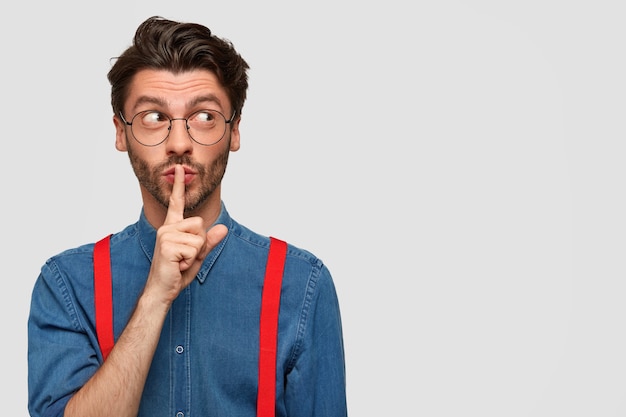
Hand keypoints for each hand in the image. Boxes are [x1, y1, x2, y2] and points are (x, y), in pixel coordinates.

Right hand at [146, 164, 226, 304]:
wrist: (162, 290)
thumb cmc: (177, 273)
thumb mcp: (198, 256)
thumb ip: (209, 242)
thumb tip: (223, 228)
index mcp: (173, 227)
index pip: (176, 203)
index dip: (179, 186)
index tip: (180, 169)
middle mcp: (167, 228)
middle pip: (200, 224)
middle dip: (200, 244)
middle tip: (185, 257)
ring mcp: (166, 235)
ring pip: (199, 238)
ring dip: (195, 254)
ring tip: (180, 262)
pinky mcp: (167, 245)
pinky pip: (195, 249)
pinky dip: (190, 261)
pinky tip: (177, 265)